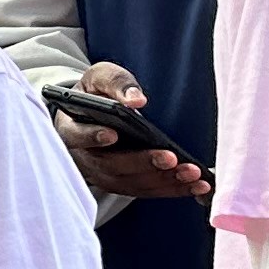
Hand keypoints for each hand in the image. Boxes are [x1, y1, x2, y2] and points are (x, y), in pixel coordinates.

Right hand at [53, 60, 206, 200]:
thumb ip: (116, 83)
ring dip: (163, 180)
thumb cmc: (95, 93)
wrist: (93, 113)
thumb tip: (137, 100)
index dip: (92, 136)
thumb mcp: (101, 77)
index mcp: (71, 129)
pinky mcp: (122, 184)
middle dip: (142, 163)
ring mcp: (102, 175)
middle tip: (170, 158)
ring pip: (131, 183)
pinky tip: (197, 185)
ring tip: (193, 173)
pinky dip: (172, 189)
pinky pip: (146, 190)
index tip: (112, 134)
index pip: (77, 136)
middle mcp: (84, 158)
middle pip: (110, 165)